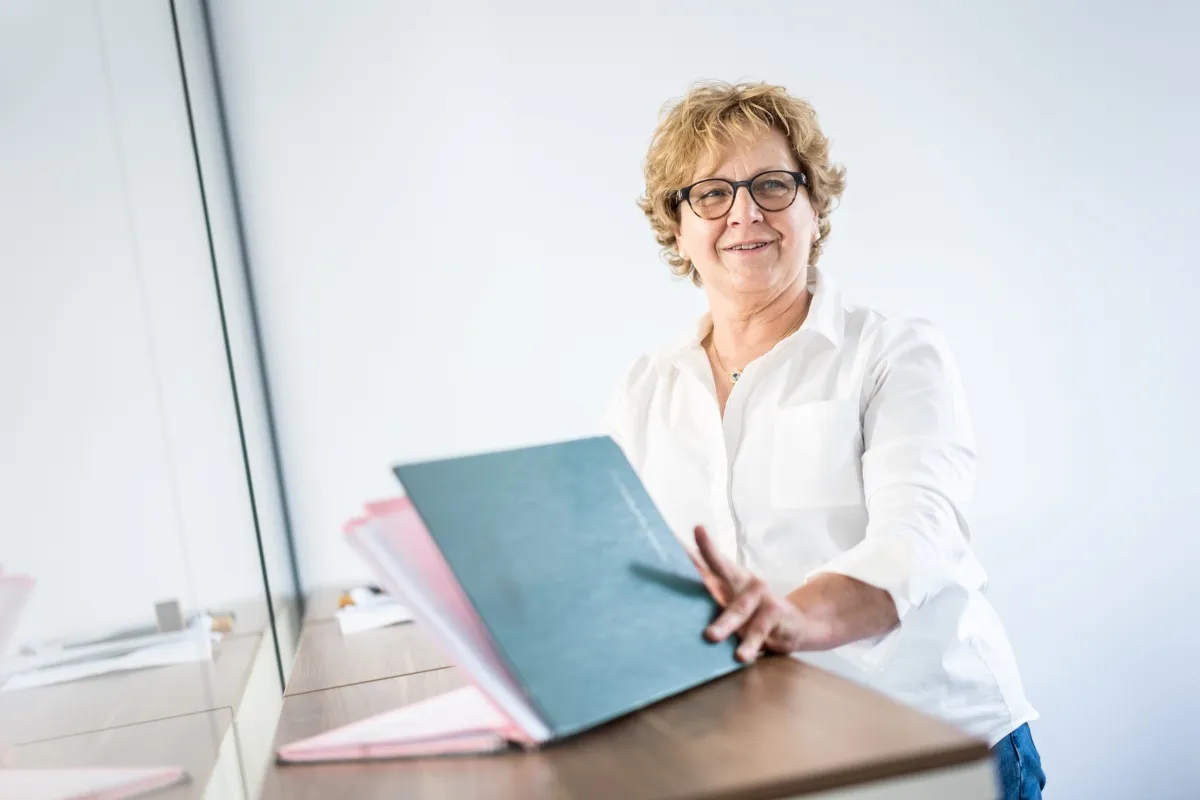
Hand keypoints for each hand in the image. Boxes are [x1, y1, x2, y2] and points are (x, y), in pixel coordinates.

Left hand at [690, 525, 806, 662]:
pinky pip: (758, 632)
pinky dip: (748, 645)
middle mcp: (745, 582)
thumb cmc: (752, 616)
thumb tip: (668, 604)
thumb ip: (709, 600)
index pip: (710, 559)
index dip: (697, 543)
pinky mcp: (775, 615)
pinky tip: (741, 656)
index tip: (685, 526)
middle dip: (709, 551)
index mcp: (731, 577)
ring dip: (724, 624)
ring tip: (710, 636)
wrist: (795, 627)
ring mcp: (762, 597)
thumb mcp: (730, 606)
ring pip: (738, 609)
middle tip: (697, 537)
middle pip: (723, 565)